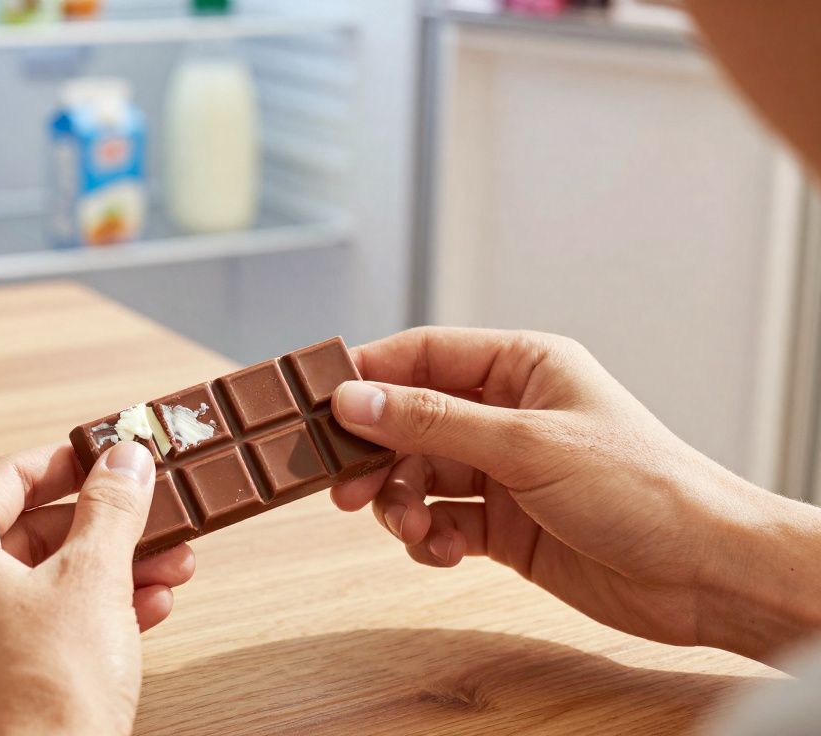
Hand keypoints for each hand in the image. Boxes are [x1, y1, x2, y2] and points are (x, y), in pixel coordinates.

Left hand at [0, 441, 193, 734]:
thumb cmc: (50, 694)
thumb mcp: (94, 579)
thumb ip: (110, 508)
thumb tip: (123, 459)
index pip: (3, 478)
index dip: (66, 462)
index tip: (111, 457)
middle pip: (25, 533)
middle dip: (104, 528)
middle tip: (154, 517)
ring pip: (37, 583)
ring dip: (108, 571)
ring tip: (170, 568)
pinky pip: (31, 627)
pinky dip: (85, 614)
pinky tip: (146, 611)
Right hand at [330, 327, 820, 662]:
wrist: (703, 574)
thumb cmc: (640, 487)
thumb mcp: (525, 445)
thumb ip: (432, 422)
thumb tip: (353, 399)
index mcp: (522, 366)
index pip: (423, 354)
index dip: (369, 377)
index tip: (318, 406)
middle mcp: (508, 413)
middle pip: (410, 420)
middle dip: (376, 454)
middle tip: (343, 486)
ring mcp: (504, 471)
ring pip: (419, 476)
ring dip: (400, 503)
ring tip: (410, 529)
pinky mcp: (504, 526)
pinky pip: (441, 521)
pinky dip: (429, 538)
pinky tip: (444, 552)